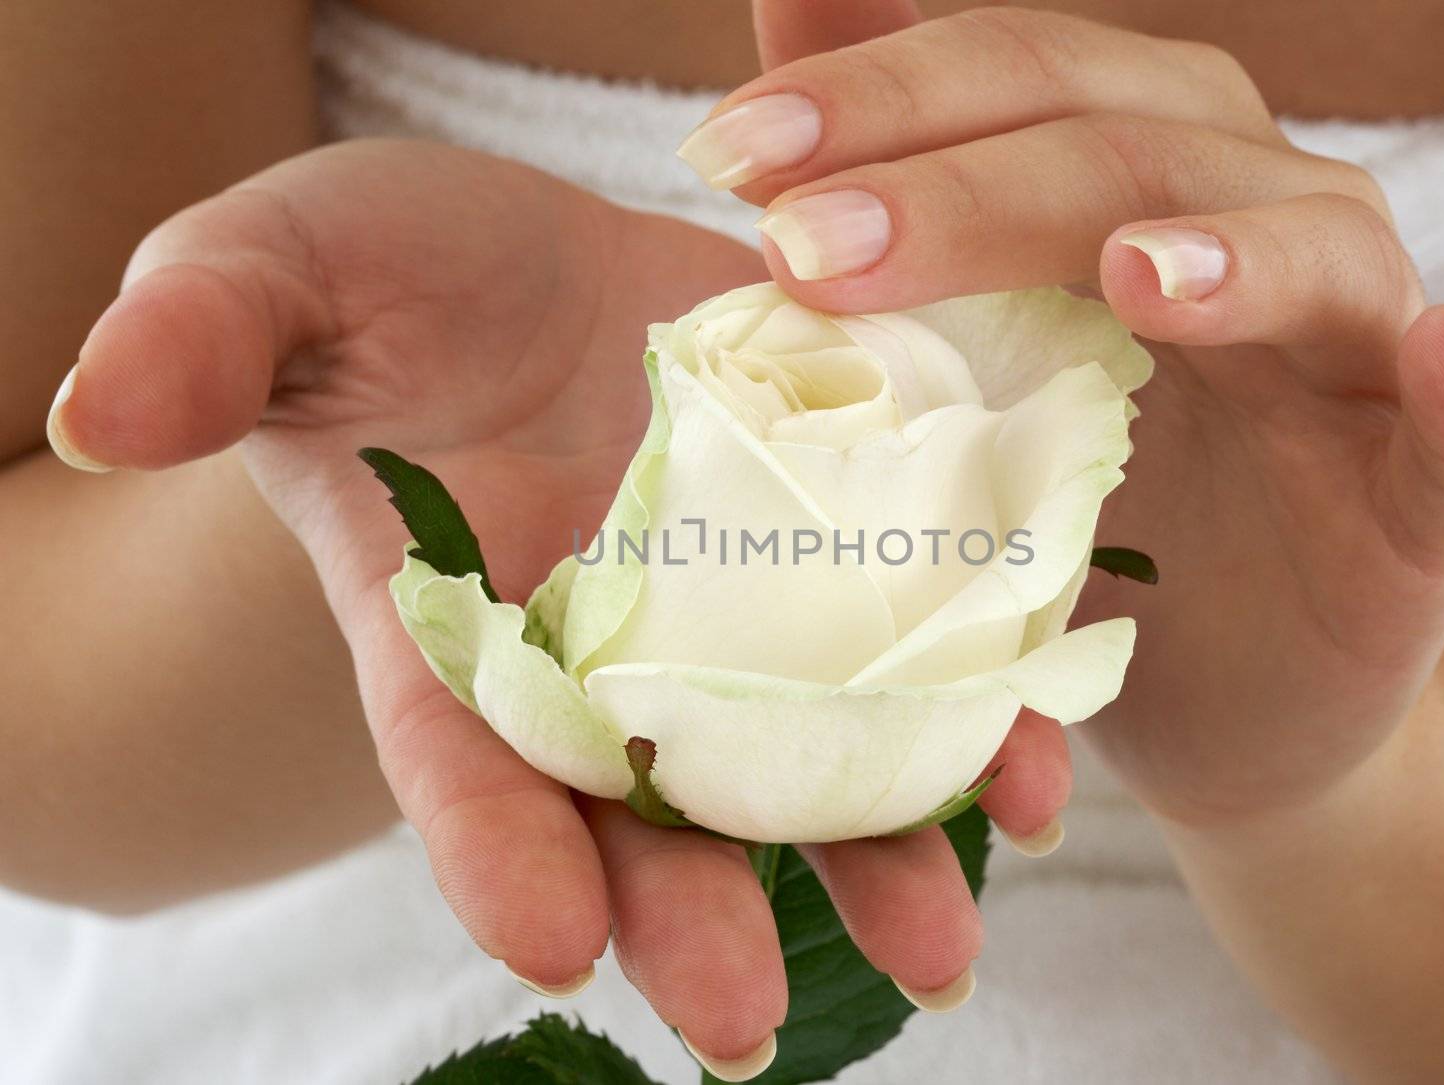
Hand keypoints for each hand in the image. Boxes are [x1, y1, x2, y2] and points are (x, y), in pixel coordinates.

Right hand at [46, 138, 1072, 1072]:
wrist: (544, 254)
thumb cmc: (387, 271)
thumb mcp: (281, 269)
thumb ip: (207, 337)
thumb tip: (100, 405)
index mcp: (450, 625)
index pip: (455, 758)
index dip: (490, 849)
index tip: (547, 939)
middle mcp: (600, 657)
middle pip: (640, 810)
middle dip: (693, 913)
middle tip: (743, 1022)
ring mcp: (731, 616)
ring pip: (796, 761)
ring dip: (870, 853)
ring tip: (943, 940)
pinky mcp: (838, 546)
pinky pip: (912, 645)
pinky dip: (976, 706)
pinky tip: (1036, 764)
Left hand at [707, 4, 1443, 822]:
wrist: (1206, 690)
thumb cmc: (1064, 516)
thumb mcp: (956, 373)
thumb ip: (891, 209)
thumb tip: (777, 28)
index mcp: (1125, 176)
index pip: (1008, 85)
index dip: (876, 101)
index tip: (721, 158)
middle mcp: (1248, 222)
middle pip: (1129, 147)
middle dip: (967, 190)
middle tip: (814, 247)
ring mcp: (1350, 355)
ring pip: (1311, 252)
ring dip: (1225, 253)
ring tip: (1130, 277)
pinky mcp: (1427, 497)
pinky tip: (1443, 356)